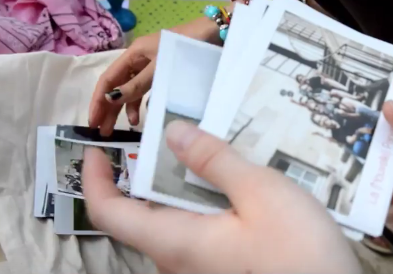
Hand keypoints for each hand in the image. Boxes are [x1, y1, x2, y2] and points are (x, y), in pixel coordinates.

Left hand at [83, 121, 360, 273]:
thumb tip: (173, 133)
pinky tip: (238, 182)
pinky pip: (201, 230)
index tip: (96, 149)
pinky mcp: (224, 268)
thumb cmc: (298, 251)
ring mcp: (202, 268)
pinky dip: (206, 201)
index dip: (94, 180)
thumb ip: (214, 162)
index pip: (111, 213)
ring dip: (186, 184)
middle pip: (146, 213)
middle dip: (153, 171)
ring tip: (215, 149)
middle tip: (178, 132)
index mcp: (175, 241)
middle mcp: (179, 260)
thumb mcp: (260, 193)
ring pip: (177, 220)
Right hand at [88, 16, 220, 135]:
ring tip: (126, 128)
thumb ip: (137, 85)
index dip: (98, 101)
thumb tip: (110, 99)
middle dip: (109, 108)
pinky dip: (143, 102)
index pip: (107, 80)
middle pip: (117, 86)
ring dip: (127, 108)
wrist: (216, 34)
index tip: (92, 121)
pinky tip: (143, 116)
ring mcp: (152, 65)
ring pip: (132, 89)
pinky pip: (147, 89)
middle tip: (103, 132)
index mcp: (133, 54)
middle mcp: (139, 59)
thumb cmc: (187, 47)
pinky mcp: (164, 71)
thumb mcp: (159, 67)